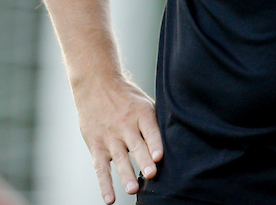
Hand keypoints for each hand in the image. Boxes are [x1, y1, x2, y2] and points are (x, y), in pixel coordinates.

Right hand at [73, 75, 163, 202]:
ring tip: (133, 189)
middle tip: (151, 174)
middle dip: (143, 160)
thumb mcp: (144, 102)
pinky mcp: (96, 146)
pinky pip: (100, 168)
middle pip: (136, 145)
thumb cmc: (126, 96)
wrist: (96, 83)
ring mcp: (110, 137)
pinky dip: (105, 184)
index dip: (155, 143)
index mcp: (141, 113)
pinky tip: (110, 199)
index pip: (150, 130)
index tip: (159, 156)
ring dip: (126, 175)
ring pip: (119, 158)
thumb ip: (156, 122)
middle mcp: (125, 126)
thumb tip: (179, 139)